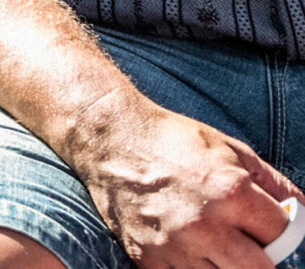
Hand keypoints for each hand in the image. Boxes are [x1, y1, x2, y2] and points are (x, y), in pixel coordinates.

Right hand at [71, 100, 299, 267]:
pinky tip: (190, 250)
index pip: (284, 236)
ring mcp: (175, 246)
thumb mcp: (231, 149)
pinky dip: (192, 268)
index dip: (285, 234)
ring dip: (226, 265)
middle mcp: (205, 225)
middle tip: (249, 245)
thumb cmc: (173, 140)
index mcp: (232, 193)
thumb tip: (302, 210)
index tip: (273, 230)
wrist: (109, 139)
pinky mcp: (147, 258)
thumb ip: (273, 182)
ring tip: (217, 245)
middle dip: (262, 260)